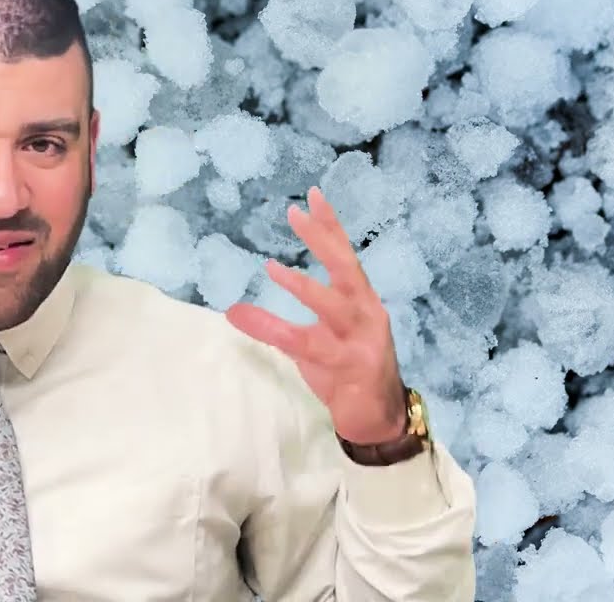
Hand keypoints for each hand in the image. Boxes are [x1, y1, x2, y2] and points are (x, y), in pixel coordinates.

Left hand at [225, 186, 405, 445]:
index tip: (314, 195)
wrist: (379, 418)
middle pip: (346, 268)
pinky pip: (310, 346)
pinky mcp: (351, 367)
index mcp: (360, 300)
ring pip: (333, 306)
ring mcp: (362, 340)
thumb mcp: (312, 341)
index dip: (331, 226)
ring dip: (303, 286)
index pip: (346, 256)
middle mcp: (366, 313)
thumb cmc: (347, 371)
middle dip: (323, 238)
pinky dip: (278, 331)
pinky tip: (250, 320)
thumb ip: (278, 323)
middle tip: (296, 212)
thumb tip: (234, 308)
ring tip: (271, 267)